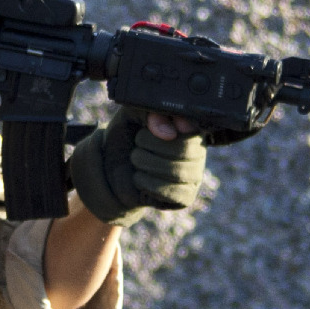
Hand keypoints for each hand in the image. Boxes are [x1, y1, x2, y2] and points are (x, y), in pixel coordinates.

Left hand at [69, 107, 205, 227]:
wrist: (111, 168)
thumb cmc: (127, 136)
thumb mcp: (132, 115)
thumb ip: (149, 112)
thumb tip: (169, 133)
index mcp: (189, 127)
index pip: (192, 126)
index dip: (170, 125)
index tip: (147, 126)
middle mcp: (198, 151)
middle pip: (185, 149)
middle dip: (151, 144)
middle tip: (137, 143)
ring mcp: (194, 175)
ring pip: (177, 172)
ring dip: (146, 164)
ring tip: (136, 160)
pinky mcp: (185, 196)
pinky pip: (172, 192)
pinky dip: (148, 184)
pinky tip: (140, 179)